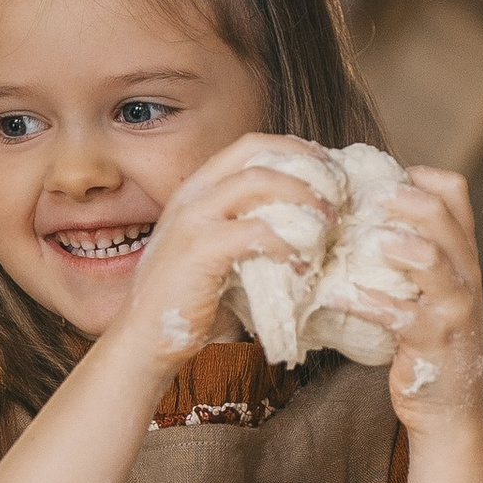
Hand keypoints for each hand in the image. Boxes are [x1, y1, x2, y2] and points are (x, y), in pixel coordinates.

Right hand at [113, 136, 343, 382]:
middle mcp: (193, 194)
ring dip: (302, 197)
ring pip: (258, 180)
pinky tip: (301, 265)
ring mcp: (193, 218)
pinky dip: (287, 245)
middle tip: (337, 189)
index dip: (293, 150)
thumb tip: (304, 224)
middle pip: (255, 152)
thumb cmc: (188, 299)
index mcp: (197, 189)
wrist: (144, 336)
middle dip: (304, 162)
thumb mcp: (218, 251)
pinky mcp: (200, 248)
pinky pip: (256, 231)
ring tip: (327, 224)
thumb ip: (248, 230)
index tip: (326, 169)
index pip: (249, 146)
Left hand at [348, 171, 482, 430]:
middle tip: (365, 197)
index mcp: (461, 253)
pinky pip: (400, 315)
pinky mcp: (433, 340)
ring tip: (364, 240)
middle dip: (403, 199)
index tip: (381, 177)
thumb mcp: (428, 288)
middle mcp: (464, 274)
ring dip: (396, 244)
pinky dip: (365, 302)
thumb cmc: (425, 337)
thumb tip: (352, 211)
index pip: (456, 192)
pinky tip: (335, 296)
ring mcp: (453, 308)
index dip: (420, 176)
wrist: (448, 405)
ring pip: (433, 260)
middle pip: (443, 217)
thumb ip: (408, 252)